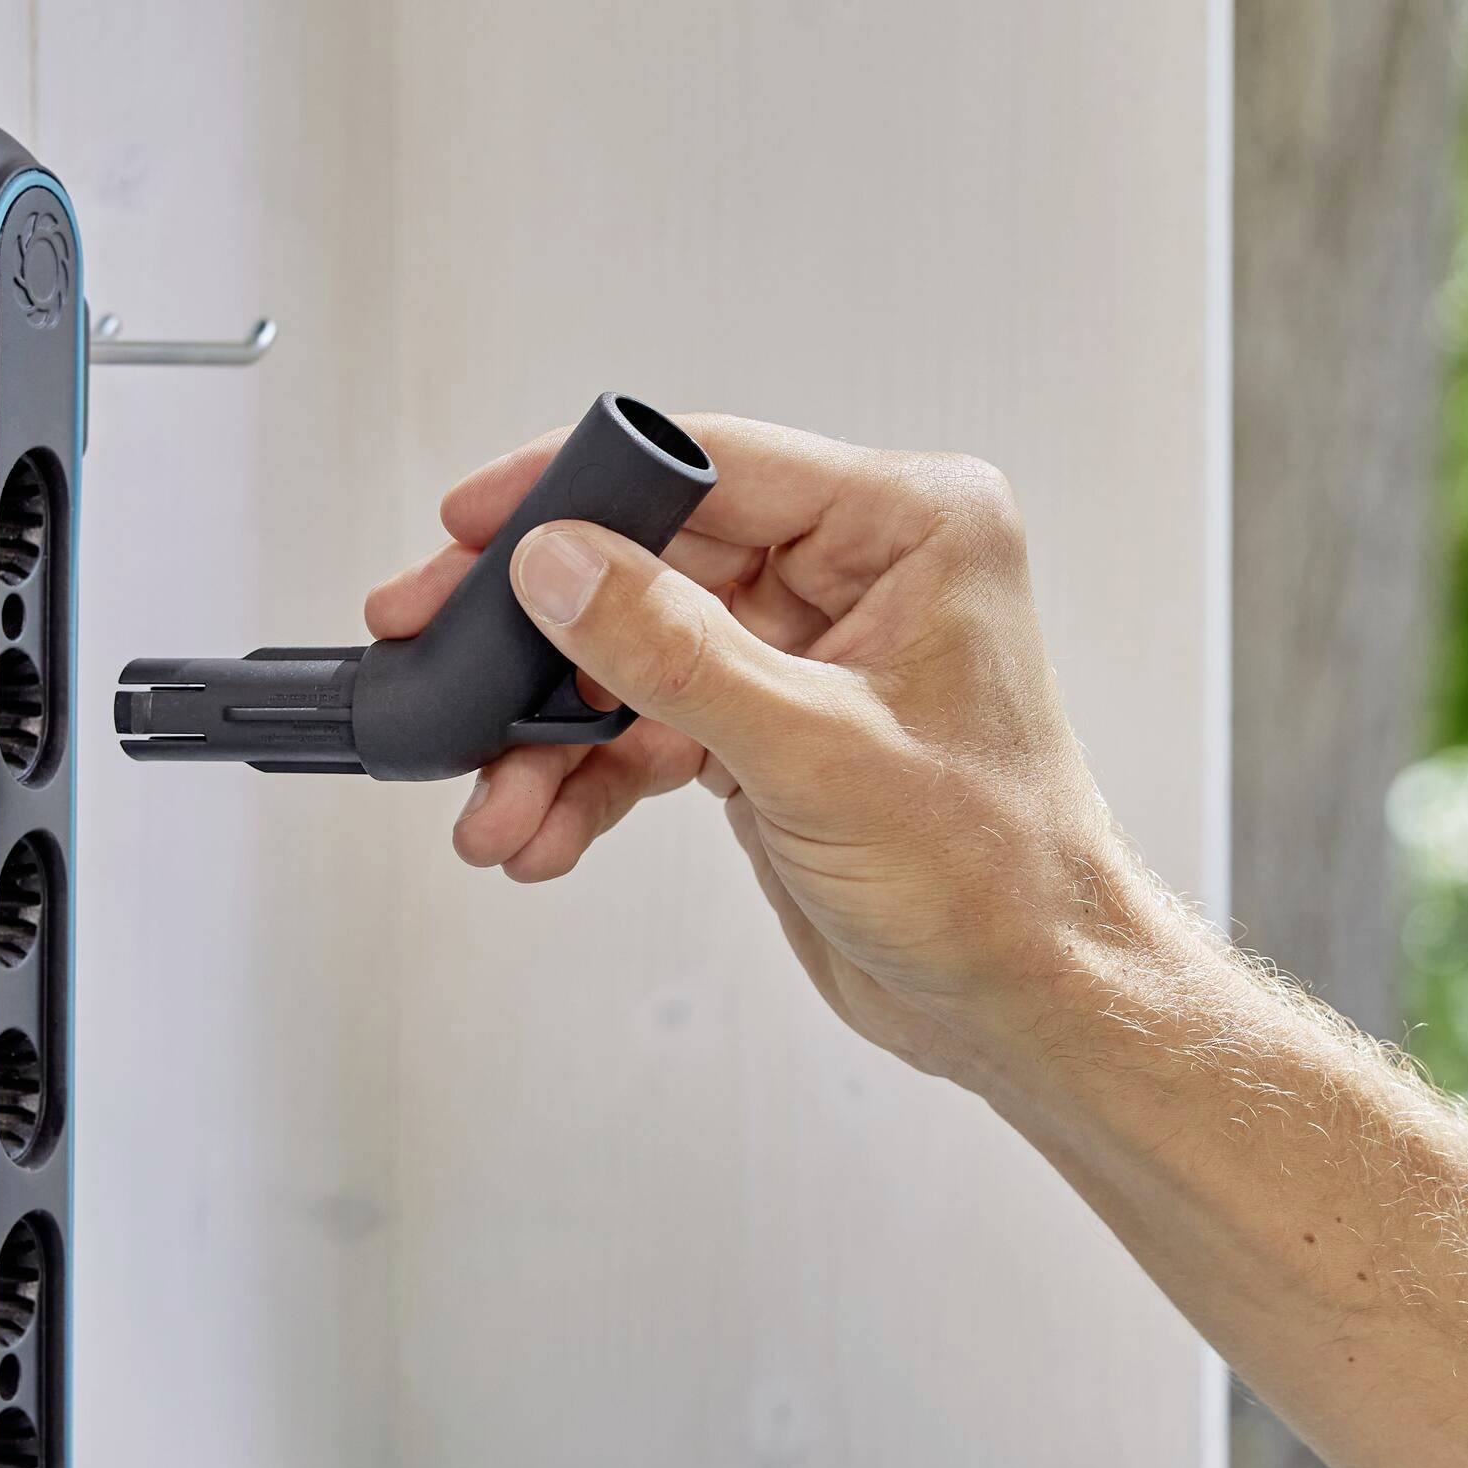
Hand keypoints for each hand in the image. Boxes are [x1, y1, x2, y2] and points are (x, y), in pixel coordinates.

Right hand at [362, 417, 1191, 1086]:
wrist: (1030, 1002)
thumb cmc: (999, 876)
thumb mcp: (817, 755)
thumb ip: (676, 652)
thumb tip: (561, 566)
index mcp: (912, 526)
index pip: (713, 464)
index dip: (580, 489)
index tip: (477, 522)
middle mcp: (864, 571)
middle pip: (655, 559)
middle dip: (544, 634)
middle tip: (436, 647)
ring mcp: (814, 650)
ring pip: (639, 655)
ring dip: (555, 733)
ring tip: (491, 803)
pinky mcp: (777, 726)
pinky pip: (654, 725)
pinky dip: (592, 779)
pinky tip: (541, 831)